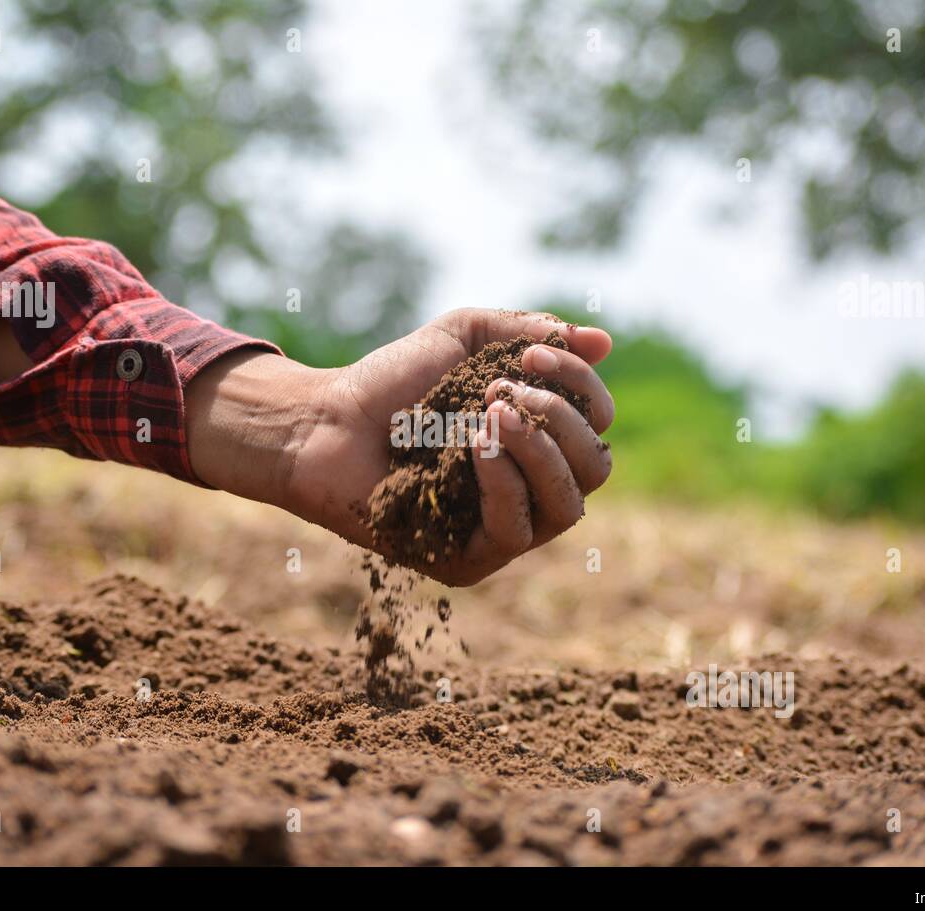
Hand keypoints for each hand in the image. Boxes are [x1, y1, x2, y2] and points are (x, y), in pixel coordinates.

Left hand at [186, 308, 614, 585]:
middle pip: (594, 469)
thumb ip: (530, 333)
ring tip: (490, 412)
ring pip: (567, 506)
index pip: (595, 427)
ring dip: (538, 450)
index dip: (578, 387)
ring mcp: (502, 532)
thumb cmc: (393, 382)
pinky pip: (515, 532)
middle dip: (560, 420)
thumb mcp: (466, 339)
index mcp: (539, 443)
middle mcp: (530, 491)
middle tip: (504, 390)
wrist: (323, 422)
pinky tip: (475, 446)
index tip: (530, 356)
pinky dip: (503, 482)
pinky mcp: (468, 562)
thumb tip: (601, 341)